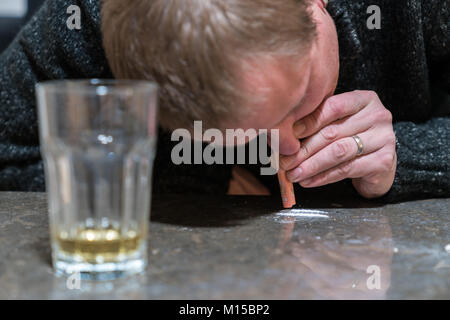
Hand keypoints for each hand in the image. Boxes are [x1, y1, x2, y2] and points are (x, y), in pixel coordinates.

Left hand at [280, 90, 396, 197]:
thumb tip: (284, 135)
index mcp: (363, 99)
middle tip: (285, 161)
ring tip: (293, 173)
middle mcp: (378, 115)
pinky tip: (308, 181)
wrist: (379, 163)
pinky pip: (346, 169)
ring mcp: (384, 138)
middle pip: (332, 132)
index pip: (332, 107)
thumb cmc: (352, 139)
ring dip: (311, 165)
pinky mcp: (383, 161)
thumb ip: (316, 123)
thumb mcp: (337, 124)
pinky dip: (323, 176)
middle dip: (304, 149)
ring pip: (338, 151)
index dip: (307, 122)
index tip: (288, 136)